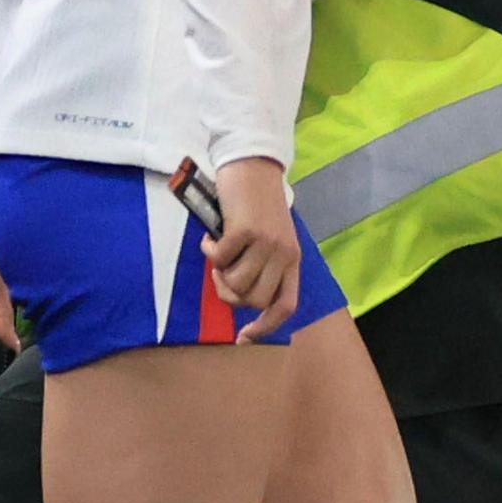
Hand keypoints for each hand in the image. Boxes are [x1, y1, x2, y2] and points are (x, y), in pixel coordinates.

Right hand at [204, 157, 304, 338]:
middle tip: (220, 274)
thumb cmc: (256, 202)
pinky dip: (209, 251)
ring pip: (236, 283)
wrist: (253, 164)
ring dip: (218, 272)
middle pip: (254, 299)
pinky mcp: (246, 230)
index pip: (285, 305)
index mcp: (292, 259)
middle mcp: (284, 254)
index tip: (243, 337)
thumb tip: (237, 292)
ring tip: (216, 252)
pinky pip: (220, 259)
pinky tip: (209, 237)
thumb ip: (261, 263)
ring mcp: (267, 242)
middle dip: (230, 293)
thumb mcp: (268, 236)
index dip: (265, 326)